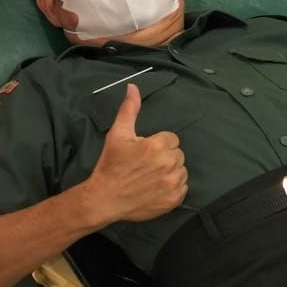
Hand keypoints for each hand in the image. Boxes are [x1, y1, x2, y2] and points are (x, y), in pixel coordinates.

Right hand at [85, 84, 187, 222]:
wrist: (104, 199)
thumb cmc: (110, 165)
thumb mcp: (117, 134)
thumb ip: (129, 109)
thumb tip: (133, 87)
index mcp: (158, 145)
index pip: (171, 139)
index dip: (158, 145)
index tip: (144, 153)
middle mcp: (169, 163)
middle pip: (177, 154)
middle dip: (164, 157)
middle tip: (145, 165)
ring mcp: (173, 183)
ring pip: (182, 170)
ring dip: (170, 172)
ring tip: (150, 177)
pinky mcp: (174, 199)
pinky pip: (183, 188)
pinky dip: (173, 188)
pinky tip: (157, 188)